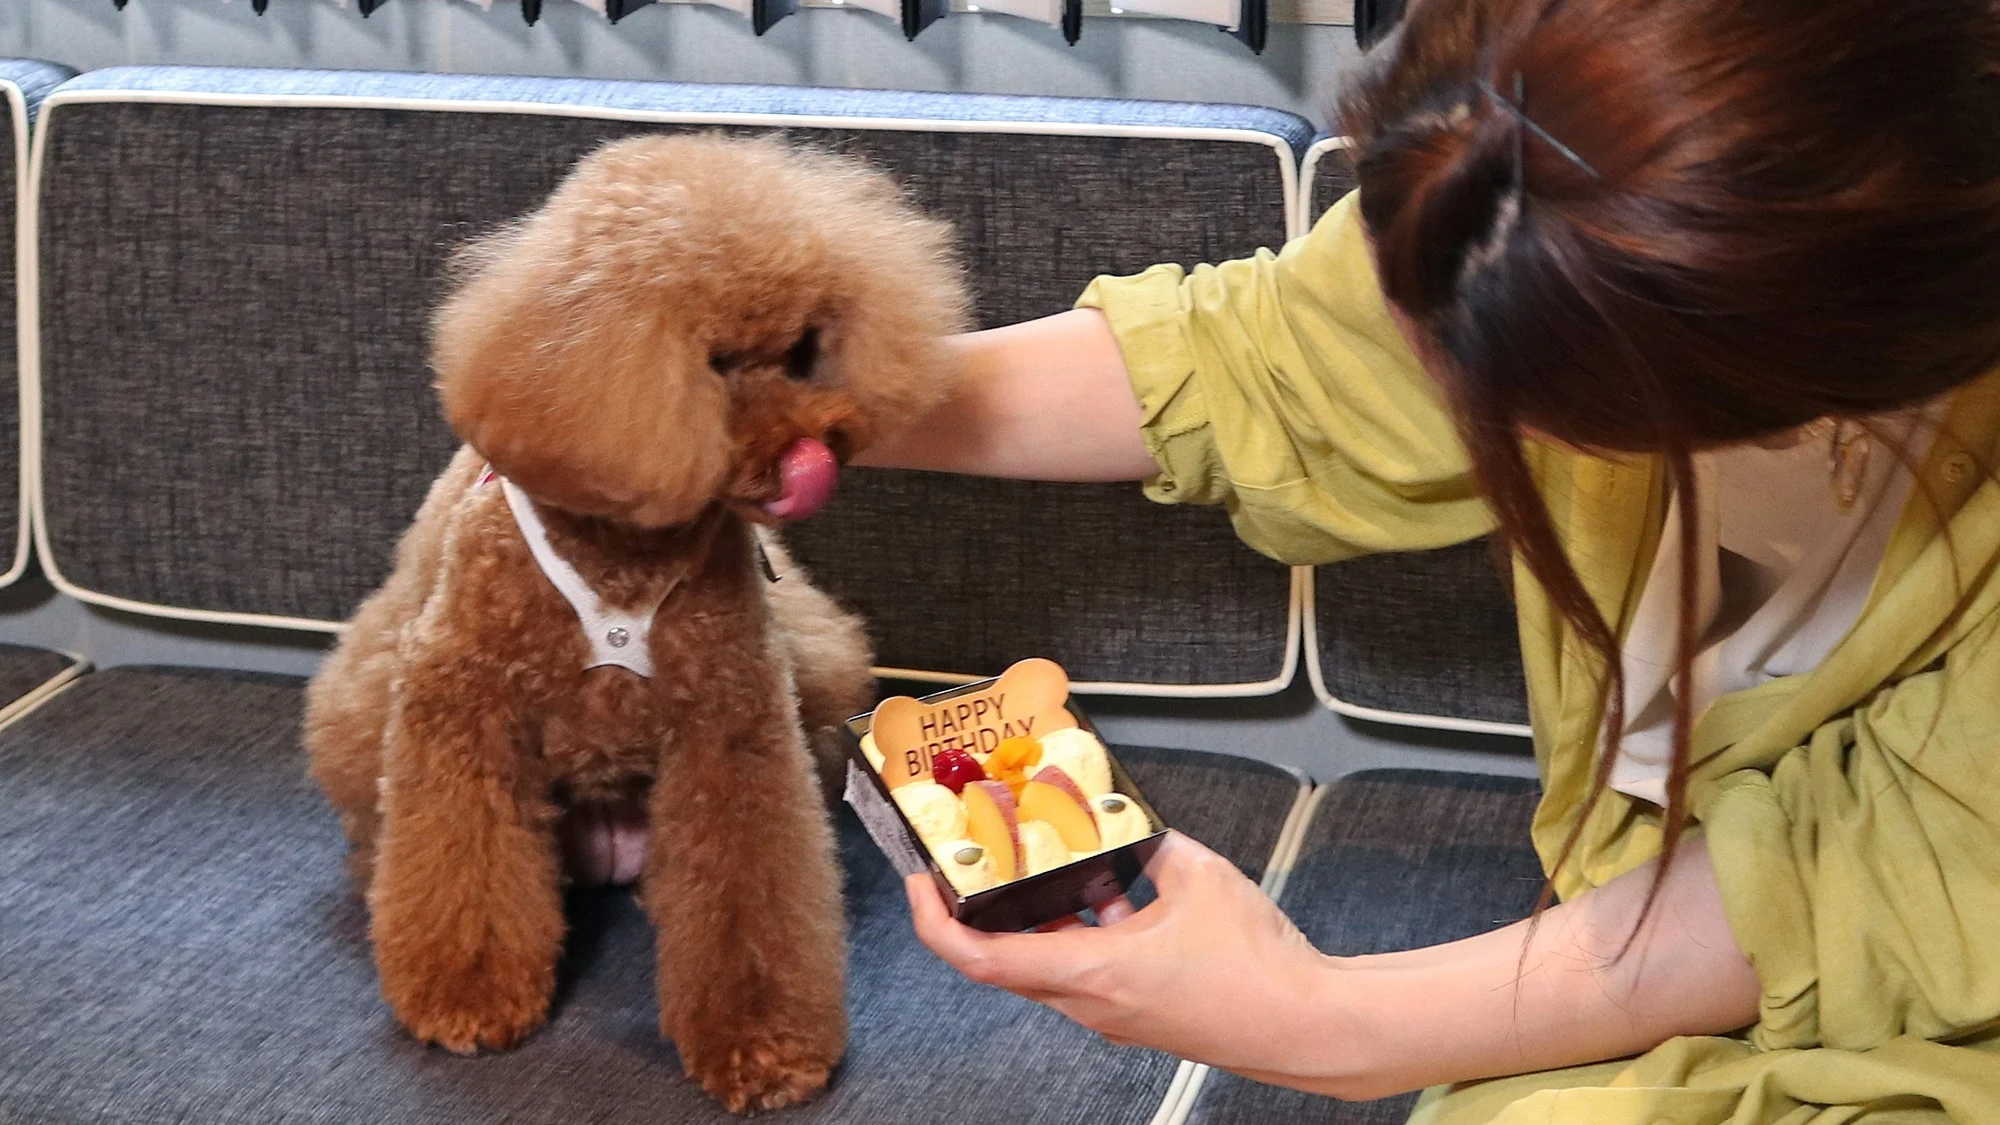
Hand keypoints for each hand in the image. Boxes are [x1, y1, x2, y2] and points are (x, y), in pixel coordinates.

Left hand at [906, 832, 1344, 1077]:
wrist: (1305, 1025)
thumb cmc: (1258, 969)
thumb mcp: (1198, 876)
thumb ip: (1151, 844)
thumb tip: (1128, 825)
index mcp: (1091, 973)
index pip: (980, 958)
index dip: (935, 920)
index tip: (919, 882)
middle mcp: (1091, 1002)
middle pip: (1005, 957)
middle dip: (981, 908)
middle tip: (972, 862)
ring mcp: (1113, 1013)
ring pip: (1048, 961)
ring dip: (1038, 915)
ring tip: (1043, 862)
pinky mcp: (1137, 1012)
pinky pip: (1088, 967)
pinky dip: (1084, 927)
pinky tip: (1114, 888)